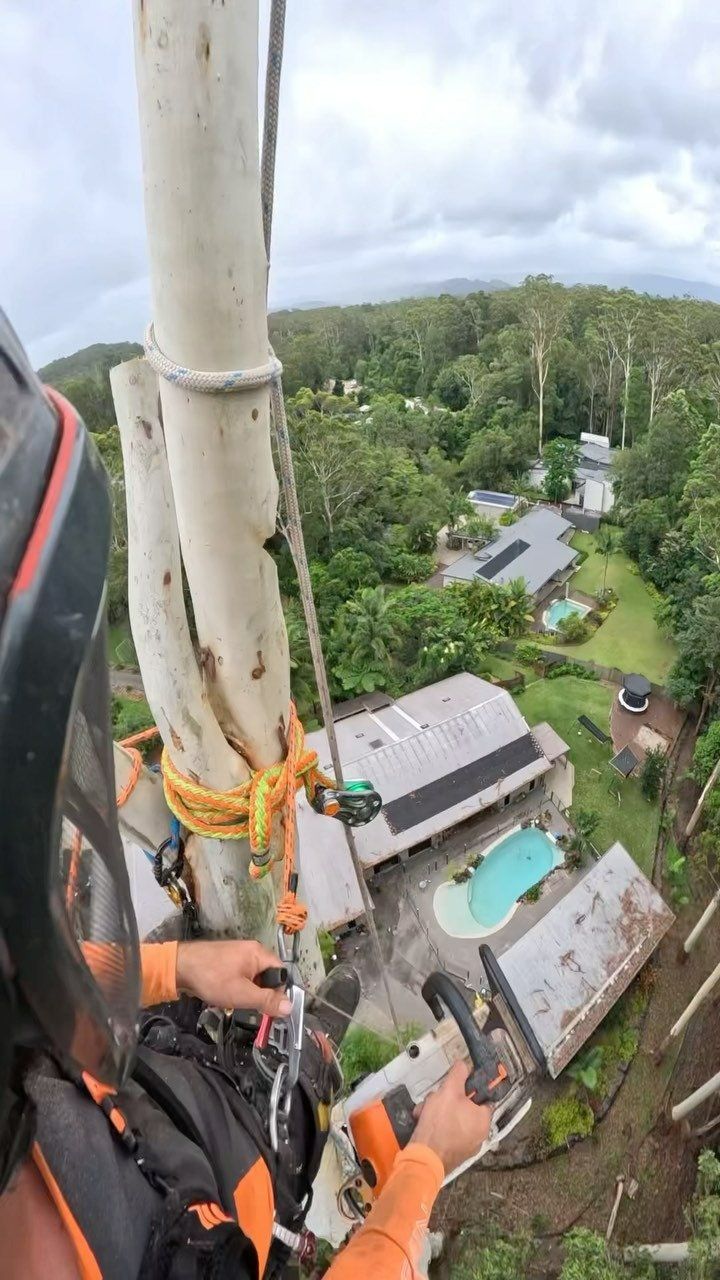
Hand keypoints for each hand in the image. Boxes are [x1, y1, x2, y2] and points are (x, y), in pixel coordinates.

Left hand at [176, 940, 291, 1016]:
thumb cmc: (213, 978)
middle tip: (252, 1007)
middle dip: (261, 994)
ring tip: (236, 1002)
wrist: (180, 967)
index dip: (279, 991)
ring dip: (248, 992)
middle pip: (267, 975)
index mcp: (259, 953)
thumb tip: (290, 1007)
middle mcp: (251, 950)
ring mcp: (237, 955)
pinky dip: (237, 988)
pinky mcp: (226, 961)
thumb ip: (267, 1001)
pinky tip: (226, 996)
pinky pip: (240, 976)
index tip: (272, 1008)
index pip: (281, 972)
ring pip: (252, 978)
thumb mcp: (243, 994)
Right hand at [410, 1062, 491, 1174]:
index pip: (483, 1098)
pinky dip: (435, 1127)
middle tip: (434, 1100)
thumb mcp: (449, 1091)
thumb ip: (458, 1074)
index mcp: (484, 1121)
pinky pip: (445, 1134)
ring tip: (424, 1113)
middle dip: (445, 1100)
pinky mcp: (452, 1155)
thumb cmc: (441, 1123)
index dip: (469, 1089)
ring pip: (451, 1119)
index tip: (456, 1086)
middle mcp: (479, 1136)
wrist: (424, 1157)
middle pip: (463, 1108)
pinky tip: (422, 1124)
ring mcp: (465, 1147)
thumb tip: (464, 1064)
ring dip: (436, 1112)